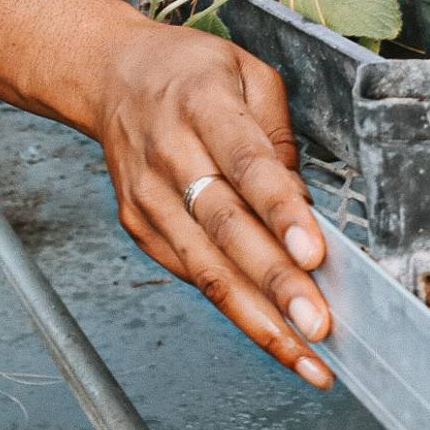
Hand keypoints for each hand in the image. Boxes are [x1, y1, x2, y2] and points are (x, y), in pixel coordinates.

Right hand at [91, 24, 333, 386]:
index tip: (314, 253)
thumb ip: (279, 134)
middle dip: (276, 283)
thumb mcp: (247, 73)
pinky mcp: (138, 226)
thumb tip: (303, 206)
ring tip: (305, 356)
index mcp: (202, 103)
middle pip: (225, 226)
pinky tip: (271, 334)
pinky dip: (233, 308)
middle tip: (319, 323)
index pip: (246, 163)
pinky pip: (190, 274)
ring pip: (205, 266)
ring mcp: (148, 195)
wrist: (110, 76)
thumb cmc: (188, 73)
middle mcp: (169, 152)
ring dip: (258, 317)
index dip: (280, 210)